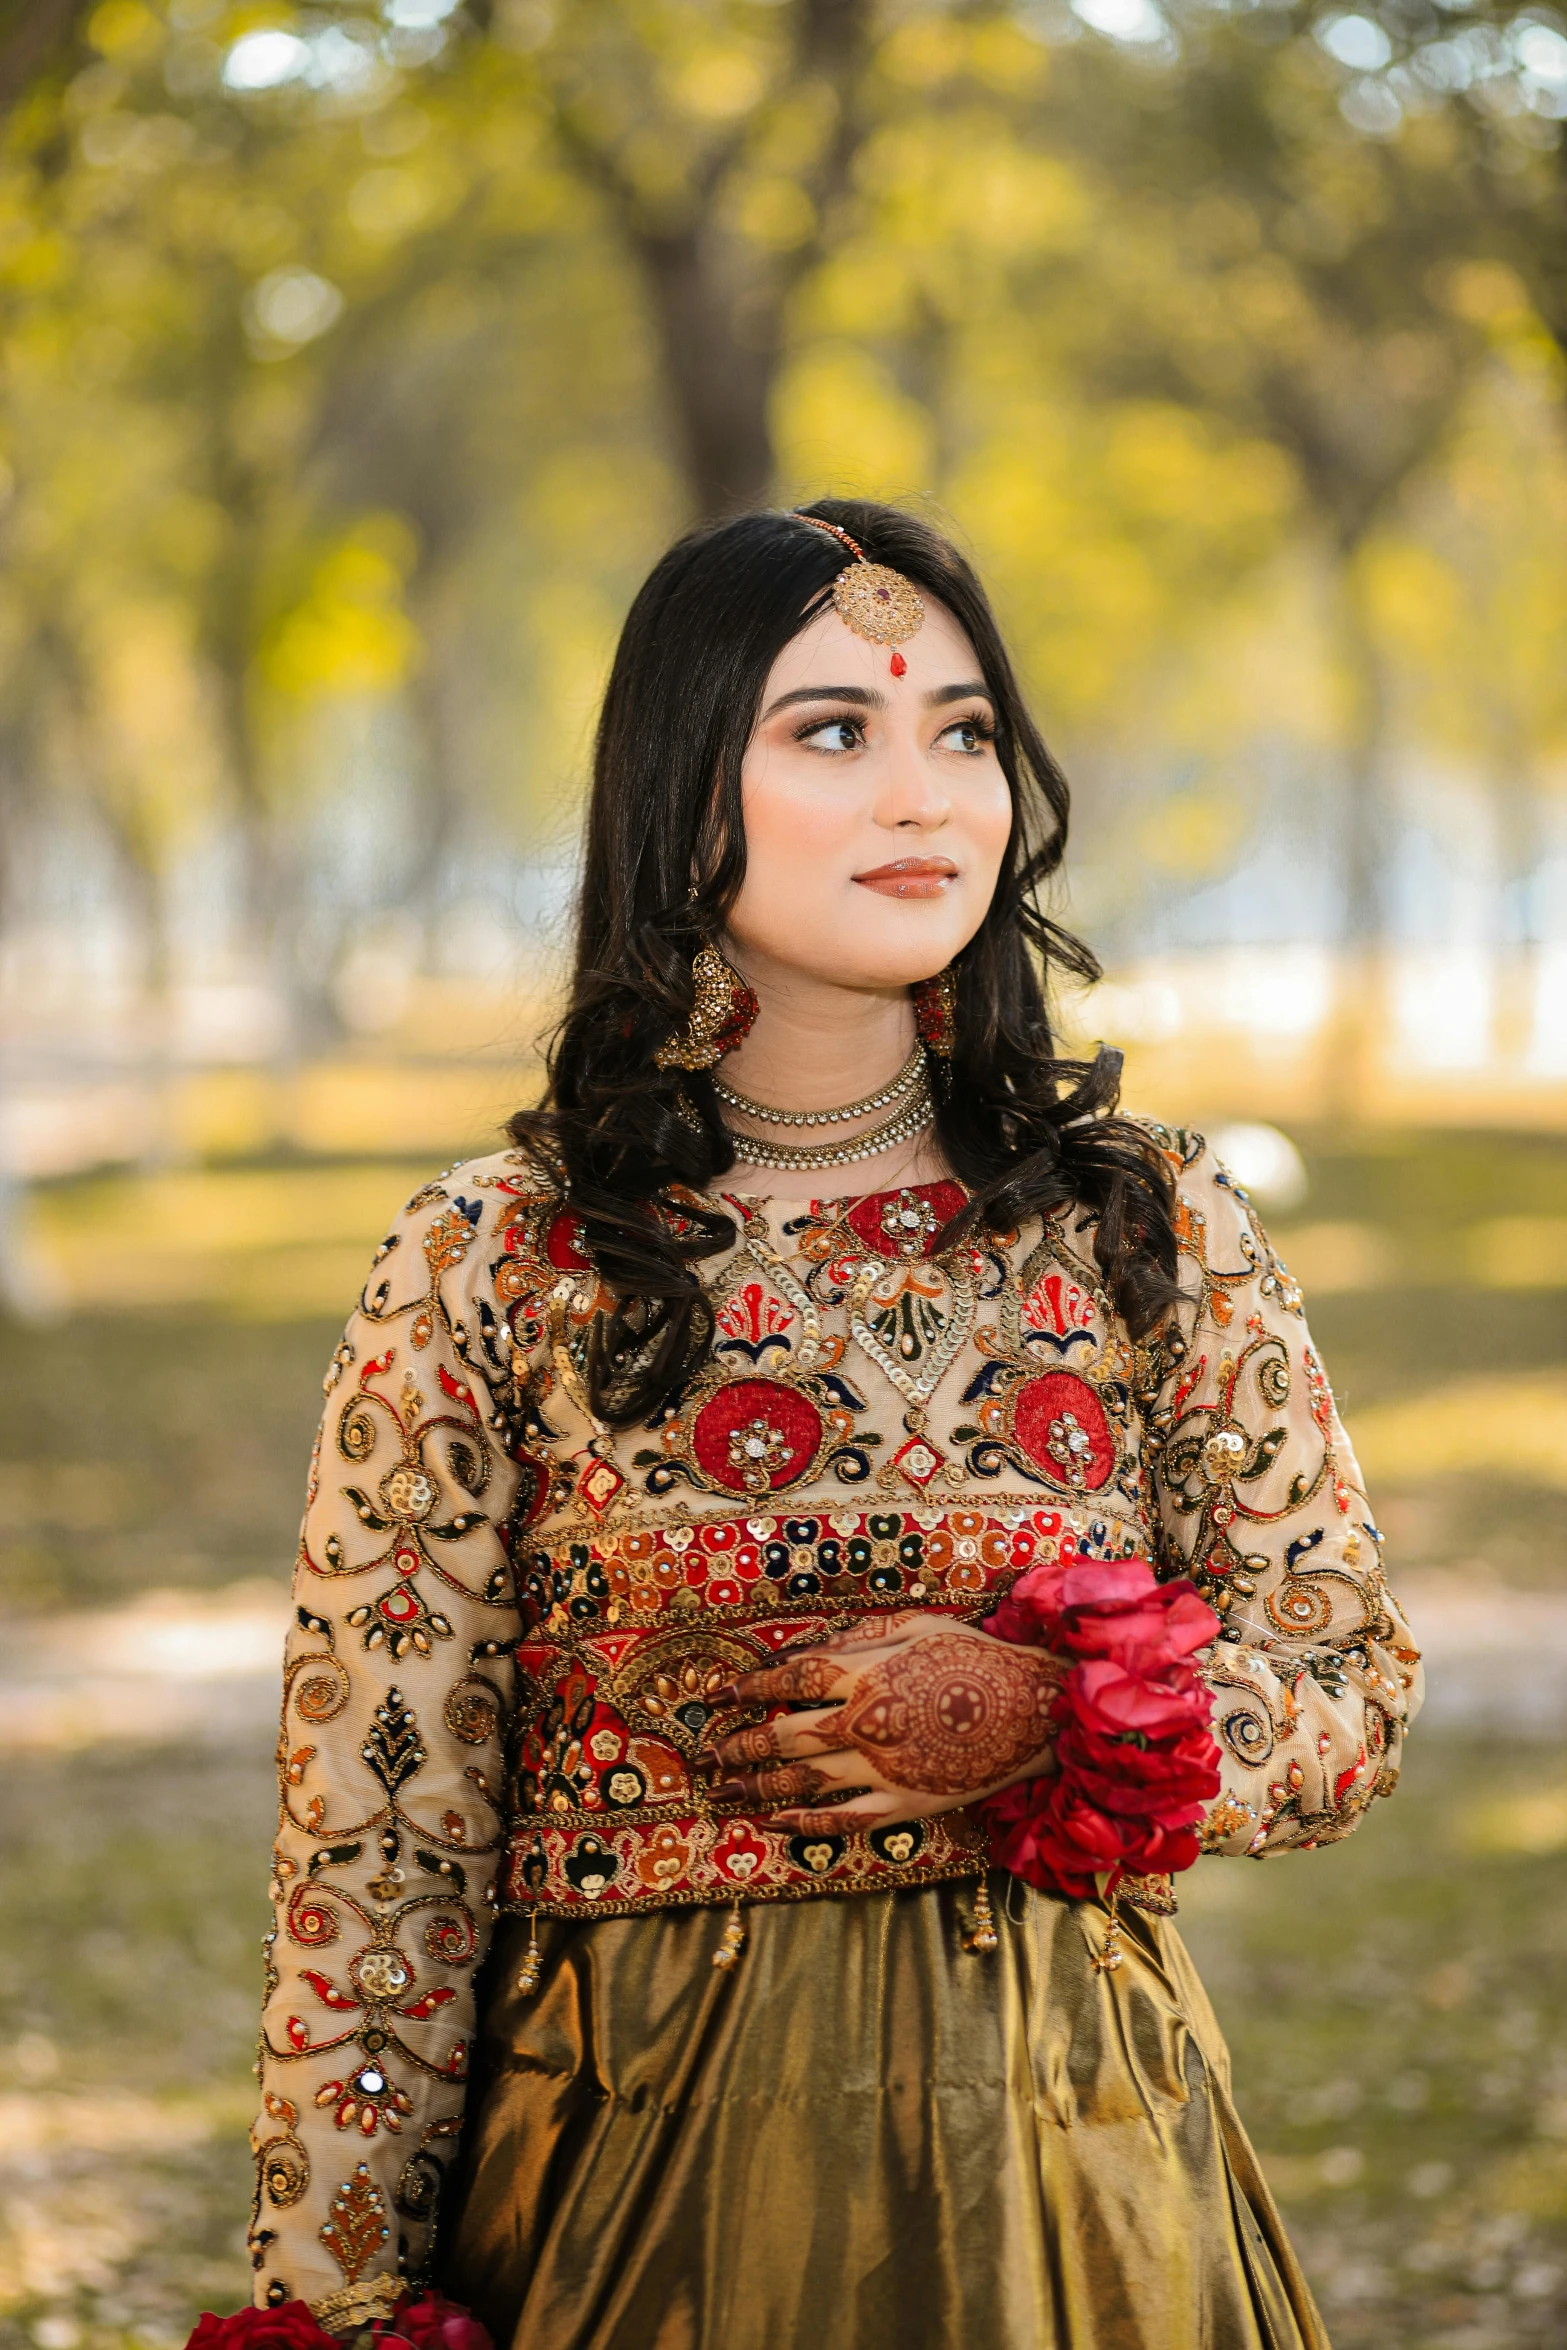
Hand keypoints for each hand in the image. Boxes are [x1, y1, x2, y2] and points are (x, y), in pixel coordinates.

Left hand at [700, 1610, 1060, 1833]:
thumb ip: (864, 1634)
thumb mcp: (920, 1625)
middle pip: (784, 1736)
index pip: (791, 1680)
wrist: (1036, 1711)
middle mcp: (864, 1724)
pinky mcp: (901, 1805)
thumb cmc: (979, 1659)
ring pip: (802, 1782)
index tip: (721, 1695)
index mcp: (866, 1675)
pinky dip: (803, 1824)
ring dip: (755, 1786)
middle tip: (707, 1754)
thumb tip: (816, 1644)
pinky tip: (773, 1823)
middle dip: (739, 1745)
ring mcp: (880, 1770)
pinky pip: (842, 1821)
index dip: (750, 1687)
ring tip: (722, 1790)